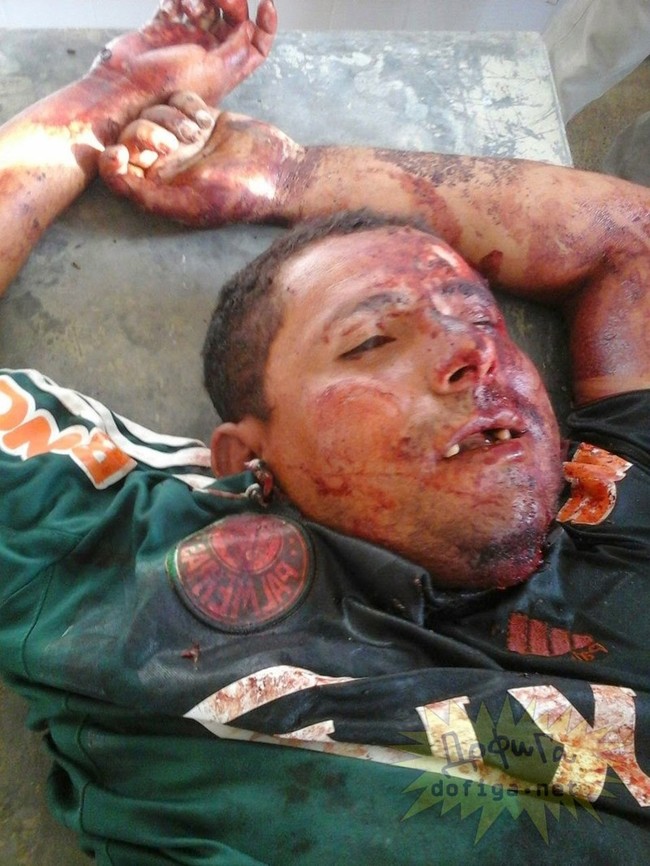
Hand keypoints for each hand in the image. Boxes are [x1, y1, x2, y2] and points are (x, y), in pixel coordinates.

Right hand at [87, 0, 276, 113]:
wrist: (125, 88)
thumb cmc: (168, 88)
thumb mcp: (213, 71)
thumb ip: (236, 49)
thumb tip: (251, 27)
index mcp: (226, 69)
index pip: (257, 46)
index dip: (266, 26)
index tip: (267, 5)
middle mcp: (209, 53)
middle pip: (234, 18)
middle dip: (235, 3)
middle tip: (226, 1)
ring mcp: (186, 38)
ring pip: (209, 4)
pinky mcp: (164, 25)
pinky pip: (179, 1)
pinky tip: (182, 2)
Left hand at [99, 92, 303, 225]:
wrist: (282, 172)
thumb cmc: (237, 195)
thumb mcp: (187, 203)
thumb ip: (143, 194)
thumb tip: (109, 171)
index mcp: (158, 188)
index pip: (117, 168)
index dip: (114, 156)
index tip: (125, 153)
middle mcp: (167, 163)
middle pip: (132, 133)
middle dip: (147, 131)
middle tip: (175, 142)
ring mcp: (184, 138)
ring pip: (154, 111)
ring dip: (173, 116)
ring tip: (199, 133)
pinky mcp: (201, 117)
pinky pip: (179, 97)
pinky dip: (190, 104)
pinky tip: (208, 120)